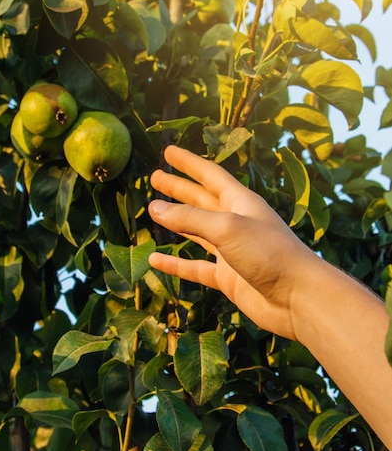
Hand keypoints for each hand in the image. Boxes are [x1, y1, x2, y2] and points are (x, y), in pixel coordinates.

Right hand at [148, 145, 319, 339]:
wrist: (298, 298)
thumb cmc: (269, 253)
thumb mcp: (228, 228)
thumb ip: (191, 218)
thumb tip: (155, 208)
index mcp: (240, 203)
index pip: (210, 175)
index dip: (189, 163)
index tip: (168, 151)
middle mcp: (235, 223)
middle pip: (201, 200)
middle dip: (179, 188)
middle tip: (155, 176)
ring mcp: (231, 251)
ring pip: (197, 231)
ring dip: (175, 221)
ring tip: (152, 210)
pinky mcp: (228, 278)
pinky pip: (195, 267)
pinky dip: (175, 264)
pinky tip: (156, 260)